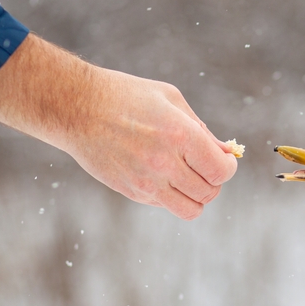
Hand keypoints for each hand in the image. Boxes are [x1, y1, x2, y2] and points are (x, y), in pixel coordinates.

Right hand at [0, 34, 237, 219]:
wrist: (76, 107)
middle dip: (214, 181)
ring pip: (191, 209)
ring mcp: (146, 182)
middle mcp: (164, 163)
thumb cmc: (127, 96)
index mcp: (180, 135)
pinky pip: (165, 205)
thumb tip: (225, 153)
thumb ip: (202, 130)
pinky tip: (160, 173)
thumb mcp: (171, 100)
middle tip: (204, 166)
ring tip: (187, 177)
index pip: (221, 171)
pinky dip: (171, 194)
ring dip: (196, 196)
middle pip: (209, 192)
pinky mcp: (132, 192)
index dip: (228, 168)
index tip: (225, 160)